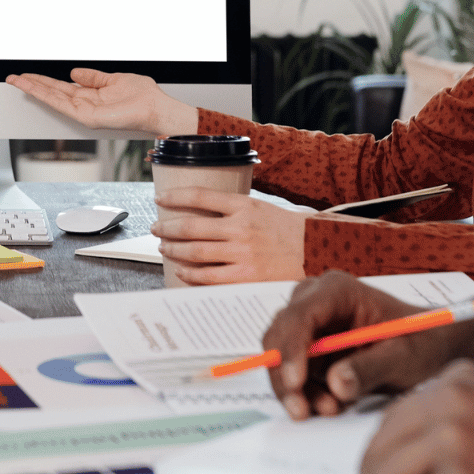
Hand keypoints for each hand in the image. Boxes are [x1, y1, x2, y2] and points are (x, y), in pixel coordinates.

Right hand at [5, 68, 197, 135]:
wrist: (156, 108)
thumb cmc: (143, 97)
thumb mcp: (114, 79)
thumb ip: (93, 77)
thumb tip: (76, 73)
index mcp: (91, 96)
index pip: (61, 88)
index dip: (43, 81)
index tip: (28, 75)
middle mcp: (85, 105)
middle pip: (52, 92)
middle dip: (32, 84)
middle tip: (13, 77)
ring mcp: (84, 112)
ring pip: (52, 98)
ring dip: (33, 88)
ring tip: (16, 80)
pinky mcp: (87, 117)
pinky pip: (62, 104)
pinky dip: (46, 95)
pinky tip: (34, 88)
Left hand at [152, 187, 308, 284]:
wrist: (318, 252)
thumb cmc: (288, 231)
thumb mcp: (262, 208)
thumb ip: (235, 210)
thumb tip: (201, 212)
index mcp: (245, 206)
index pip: (200, 196)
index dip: (175, 196)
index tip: (160, 199)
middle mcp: (241, 228)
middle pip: (191, 226)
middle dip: (167, 228)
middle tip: (155, 228)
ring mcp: (243, 254)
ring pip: (194, 252)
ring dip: (173, 250)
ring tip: (164, 248)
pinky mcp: (246, 277)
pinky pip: (208, 277)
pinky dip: (190, 274)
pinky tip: (182, 271)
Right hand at [261, 270, 473, 418]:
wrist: (432, 348)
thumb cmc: (423, 342)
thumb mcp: (404, 356)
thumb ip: (371, 368)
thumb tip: (336, 384)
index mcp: (337, 291)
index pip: (299, 315)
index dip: (290, 348)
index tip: (296, 381)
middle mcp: (315, 303)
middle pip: (279, 337)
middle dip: (287, 376)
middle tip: (301, 409)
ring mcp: (310, 327)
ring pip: (281, 360)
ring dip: (298, 390)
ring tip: (331, 409)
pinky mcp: (310, 350)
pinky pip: (294, 375)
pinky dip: (306, 394)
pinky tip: (332, 405)